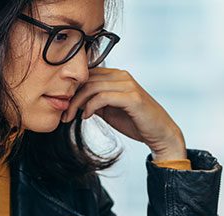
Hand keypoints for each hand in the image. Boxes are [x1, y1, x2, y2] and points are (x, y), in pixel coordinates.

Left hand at [61, 67, 186, 161]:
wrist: (159, 133)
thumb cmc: (135, 122)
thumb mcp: (109, 111)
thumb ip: (94, 102)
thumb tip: (73, 101)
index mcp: (116, 76)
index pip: (88, 75)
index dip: (73, 89)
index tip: (63, 106)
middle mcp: (122, 76)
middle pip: (87, 79)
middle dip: (71, 97)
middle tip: (63, 114)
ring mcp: (128, 85)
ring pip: (92, 87)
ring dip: (77, 103)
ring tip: (71, 118)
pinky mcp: (132, 97)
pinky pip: (103, 97)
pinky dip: (90, 107)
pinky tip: (86, 117)